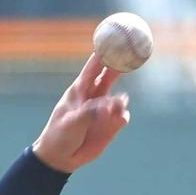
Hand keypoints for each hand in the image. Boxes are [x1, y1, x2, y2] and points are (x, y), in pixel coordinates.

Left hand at [32, 53, 129, 173]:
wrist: (60, 159)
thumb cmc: (59, 136)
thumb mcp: (71, 122)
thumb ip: (91, 111)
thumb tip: (114, 103)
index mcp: (81, 89)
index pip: (96, 64)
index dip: (107, 49)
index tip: (118, 35)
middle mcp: (95, 95)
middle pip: (113, 73)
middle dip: (124, 62)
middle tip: (136, 53)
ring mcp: (104, 109)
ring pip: (120, 98)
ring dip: (119, 103)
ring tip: (112, 111)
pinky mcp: (110, 124)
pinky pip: (122, 116)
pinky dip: (121, 118)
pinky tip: (115, 122)